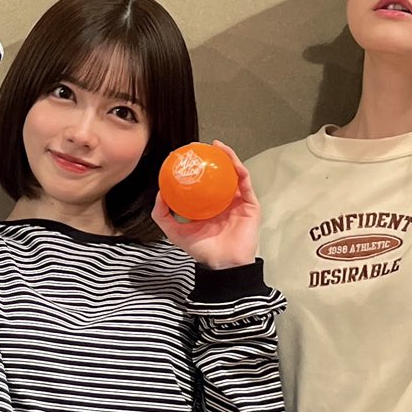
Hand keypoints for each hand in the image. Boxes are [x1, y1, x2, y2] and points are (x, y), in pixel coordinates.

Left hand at [152, 145, 260, 269]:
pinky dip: (239, 170)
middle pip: (220, 174)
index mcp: (208, 205)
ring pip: (235, 174)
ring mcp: (238, 201)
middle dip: (213, 158)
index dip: (196, 168)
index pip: (203, 182)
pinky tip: (231, 161)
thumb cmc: (202, 250)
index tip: (185, 155)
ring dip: (228, 158)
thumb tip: (160, 193)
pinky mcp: (250, 205)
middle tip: (201, 146)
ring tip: (217, 147)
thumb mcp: (175, 231)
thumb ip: (163, 214)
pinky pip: (245, 183)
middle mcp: (223, 201)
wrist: (223, 264)